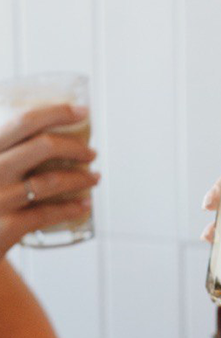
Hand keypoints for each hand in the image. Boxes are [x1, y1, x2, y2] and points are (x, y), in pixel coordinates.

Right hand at [0, 104, 98, 256]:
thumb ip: (12, 151)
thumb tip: (51, 138)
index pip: (24, 121)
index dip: (57, 113)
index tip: (82, 112)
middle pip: (43, 147)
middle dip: (75, 147)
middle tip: (91, 153)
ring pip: (51, 181)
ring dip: (80, 178)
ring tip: (94, 178)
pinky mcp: (7, 225)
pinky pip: (47, 213)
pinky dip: (71, 208)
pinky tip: (85, 204)